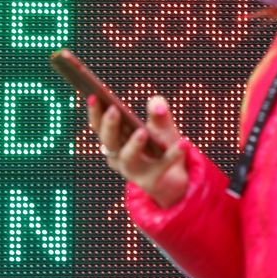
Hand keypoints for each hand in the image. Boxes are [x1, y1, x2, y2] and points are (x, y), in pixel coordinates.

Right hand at [87, 94, 188, 208]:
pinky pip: (161, 167)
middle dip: (110, 126)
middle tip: (114, 109)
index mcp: (115, 140)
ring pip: (128, 158)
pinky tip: (183, 143)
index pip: (99, 126)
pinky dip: (172, 155)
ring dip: (134, 144)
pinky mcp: (151, 182)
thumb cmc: (160, 147)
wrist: (175, 180)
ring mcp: (132, 171)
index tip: (93, 95)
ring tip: (142, 132)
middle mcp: (118, 156)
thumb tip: (157, 106)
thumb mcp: (160, 125)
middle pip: (109, 142)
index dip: (95, 112)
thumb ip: (158, 111)